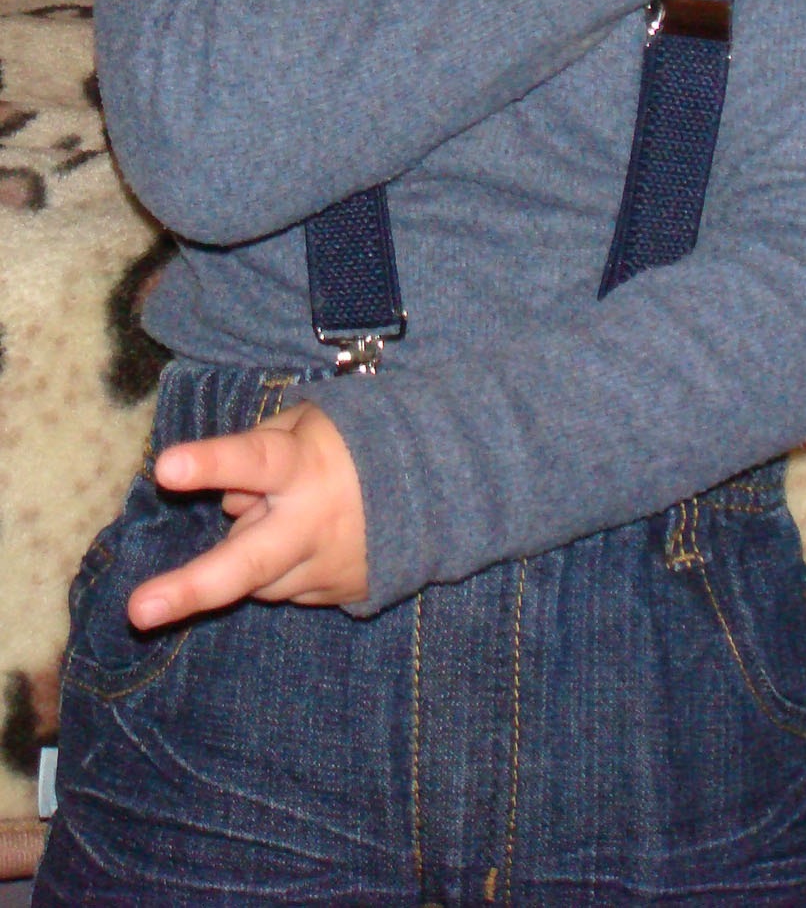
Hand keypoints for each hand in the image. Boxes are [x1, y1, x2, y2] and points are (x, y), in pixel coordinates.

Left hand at [128, 402, 367, 628]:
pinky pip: (287, 588)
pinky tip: (306, 538)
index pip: (252, 460)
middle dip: (191, 588)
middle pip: (246, 561)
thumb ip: (261, 448)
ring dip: (255, 552)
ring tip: (284, 514)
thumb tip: (227, 501)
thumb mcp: (310, 421)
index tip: (166, 469)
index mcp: (303, 465)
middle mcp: (311, 523)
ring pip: (258, 579)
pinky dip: (284, 566)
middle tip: (138, 612)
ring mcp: (325, 566)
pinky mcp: (339, 594)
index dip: (210, 465)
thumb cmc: (359, 440)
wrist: (440, 486)